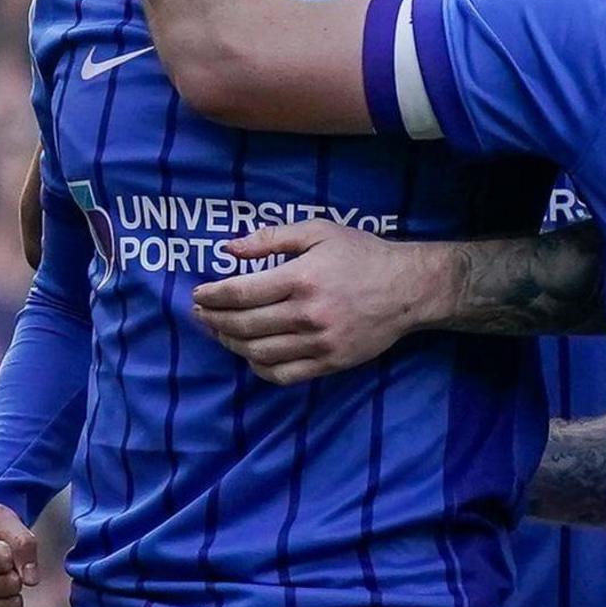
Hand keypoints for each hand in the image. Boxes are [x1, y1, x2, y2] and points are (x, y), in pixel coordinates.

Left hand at [192, 219, 460, 381]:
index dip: (212, 296)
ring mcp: (319, 343)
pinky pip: (284, 374)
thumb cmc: (361, 255)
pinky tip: (251, 355)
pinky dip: (260, 367)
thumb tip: (228, 249)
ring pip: (259, 352)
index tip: (198, 294)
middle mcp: (308, 314)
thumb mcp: (318, 232)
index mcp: (302, 278)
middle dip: (214, 320)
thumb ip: (271, 238)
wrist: (408, 290)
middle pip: (244, 325)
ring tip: (221, 332)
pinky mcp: (330, 363)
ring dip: (232, 344)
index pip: (241, 293)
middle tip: (202, 314)